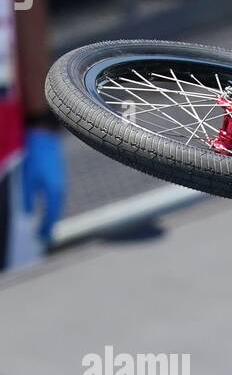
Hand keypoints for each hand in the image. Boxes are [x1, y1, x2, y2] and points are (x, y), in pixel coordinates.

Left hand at [21, 127, 66, 243]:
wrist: (45, 134)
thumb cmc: (34, 155)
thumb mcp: (27, 178)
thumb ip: (27, 197)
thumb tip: (27, 214)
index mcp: (54, 193)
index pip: (50, 217)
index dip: (45, 229)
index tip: (41, 240)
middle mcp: (60, 190)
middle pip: (55, 214)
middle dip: (48, 225)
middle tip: (43, 236)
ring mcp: (61, 183)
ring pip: (56, 205)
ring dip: (50, 215)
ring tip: (44, 225)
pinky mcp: (58, 177)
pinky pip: (56, 197)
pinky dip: (52, 206)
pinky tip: (46, 207)